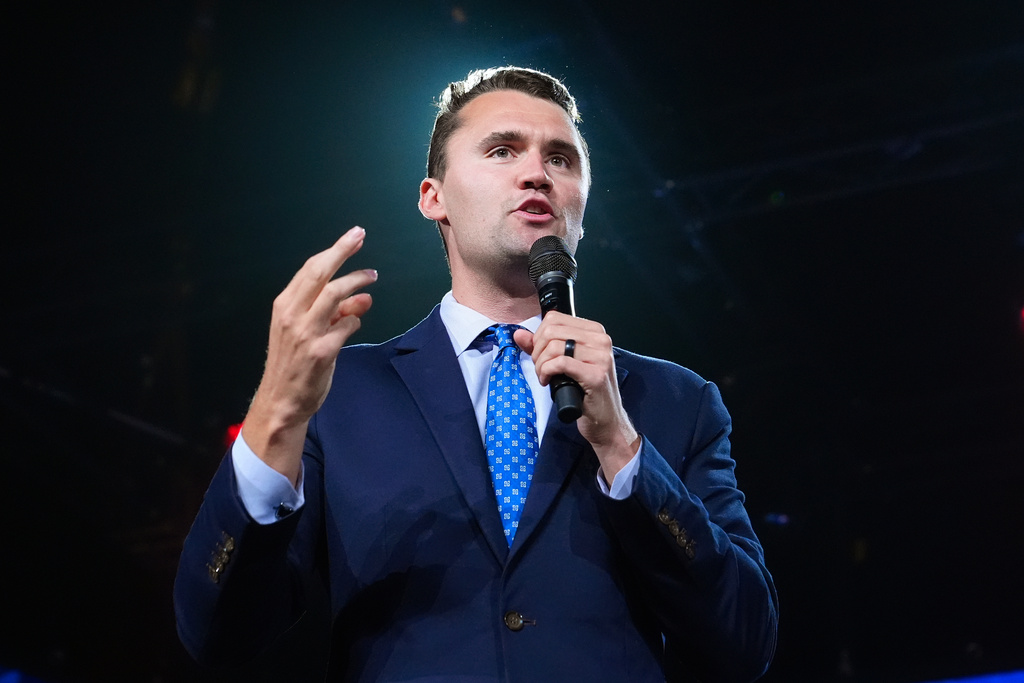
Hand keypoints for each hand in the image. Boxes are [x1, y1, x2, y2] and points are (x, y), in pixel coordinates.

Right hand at [243, 226, 376, 482]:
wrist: (282, 400)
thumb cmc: (294, 364)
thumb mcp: (306, 332)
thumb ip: (333, 313)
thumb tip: (363, 296)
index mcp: (284, 306)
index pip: (310, 269)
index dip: (333, 251)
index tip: (353, 236)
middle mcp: (291, 315)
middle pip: (320, 273)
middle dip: (342, 251)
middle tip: (360, 237)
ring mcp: (305, 333)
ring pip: (335, 295)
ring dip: (356, 282)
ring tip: (371, 277)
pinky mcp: (321, 351)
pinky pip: (346, 326)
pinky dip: (354, 320)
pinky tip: (356, 322)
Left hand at [515, 312, 639, 482]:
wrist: (605, 420)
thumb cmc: (585, 392)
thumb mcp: (563, 364)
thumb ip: (541, 347)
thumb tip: (519, 334)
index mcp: (595, 332)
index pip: (554, 318)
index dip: (538, 336)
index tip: (539, 354)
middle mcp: (601, 340)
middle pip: (551, 331)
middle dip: (537, 351)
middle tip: (540, 368)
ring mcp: (601, 357)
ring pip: (554, 347)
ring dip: (541, 364)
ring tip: (544, 376)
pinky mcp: (596, 375)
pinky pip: (560, 363)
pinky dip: (546, 372)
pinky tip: (547, 382)